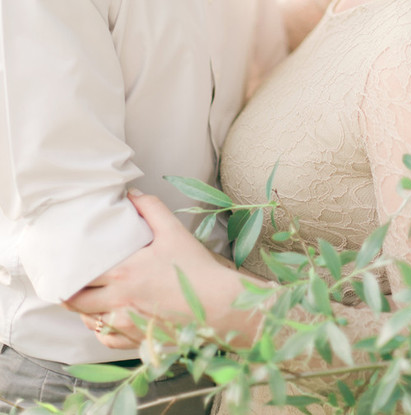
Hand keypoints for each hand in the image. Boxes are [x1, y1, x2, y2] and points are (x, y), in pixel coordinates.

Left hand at [65, 191, 244, 348]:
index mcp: (125, 271)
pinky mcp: (136, 340)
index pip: (82, 273)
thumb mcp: (174, 231)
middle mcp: (120, 300)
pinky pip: (106, 340)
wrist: (218, 305)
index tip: (69, 263)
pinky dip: (101, 330)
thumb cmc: (195, 268)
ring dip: (85, 310)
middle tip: (71, 283)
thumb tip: (131, 193)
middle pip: (79, 301)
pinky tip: (106, 319)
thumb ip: (150, 208)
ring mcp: (127, 323)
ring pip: (90, 321)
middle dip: (71, 292)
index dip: (71, 269)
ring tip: (87, 299)